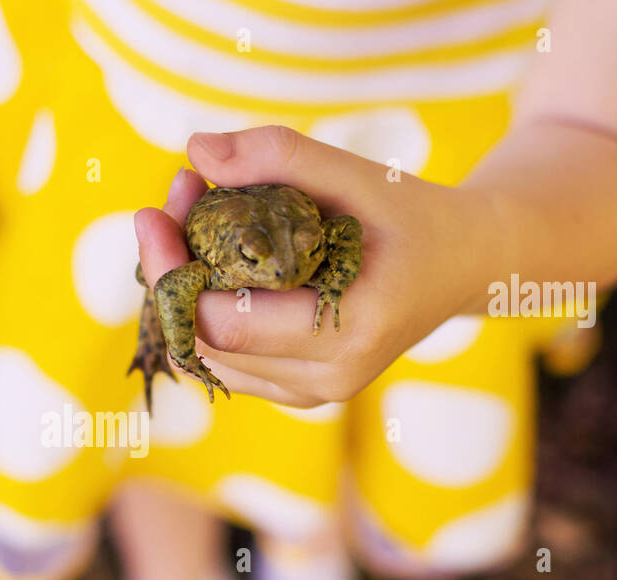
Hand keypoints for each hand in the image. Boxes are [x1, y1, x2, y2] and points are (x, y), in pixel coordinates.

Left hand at [134, 125, 502, 406]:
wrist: (462, 266)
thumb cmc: (413, 217)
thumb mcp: (360, 176)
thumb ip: (282, 158)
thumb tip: (197, 150)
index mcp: (349, 335)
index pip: (224, 323)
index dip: (173, 270)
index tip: (154, 210)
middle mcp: (326, 380)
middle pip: (203, 341)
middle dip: (171, 270)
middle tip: (173, 199)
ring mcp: (308, 393)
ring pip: (205, 355)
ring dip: (181, 288)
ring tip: (191, 216)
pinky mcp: (294, 390)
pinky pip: (223, 359)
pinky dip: (201, 309)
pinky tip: (208, 256)